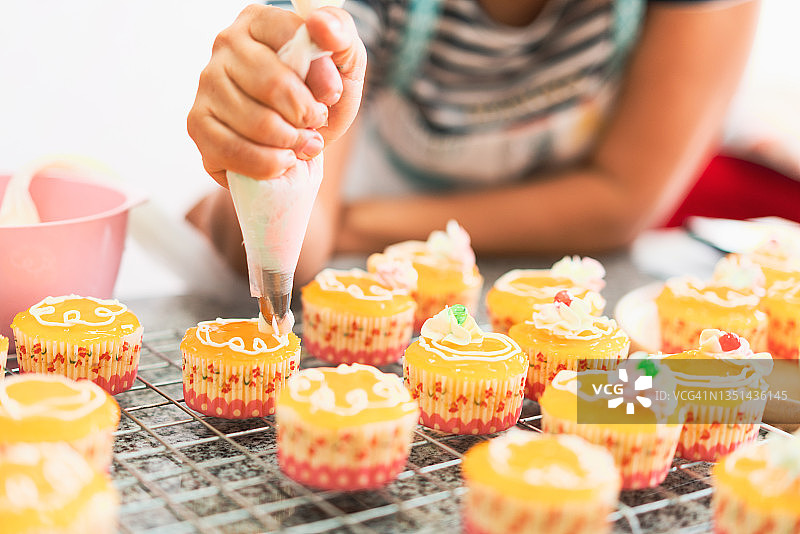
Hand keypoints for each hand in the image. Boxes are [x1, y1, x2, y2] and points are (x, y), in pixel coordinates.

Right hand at [187, 4, 365, 186]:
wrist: (302, 136)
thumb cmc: (320, 96)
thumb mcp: (344, 63)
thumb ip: (341, 35)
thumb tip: (321, 26)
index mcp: (259, 21)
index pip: (290, 38)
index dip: (319, 76)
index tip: (332, 95)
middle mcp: (225, 45)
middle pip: (273, 86)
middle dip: (306, 115)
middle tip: (315, 124)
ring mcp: (206, 85)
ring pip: (256, 123)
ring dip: (291, 143)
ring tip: (303, 143)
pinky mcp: (197, 124)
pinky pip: (233, 151)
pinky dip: (268, 164)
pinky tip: (283, 159)